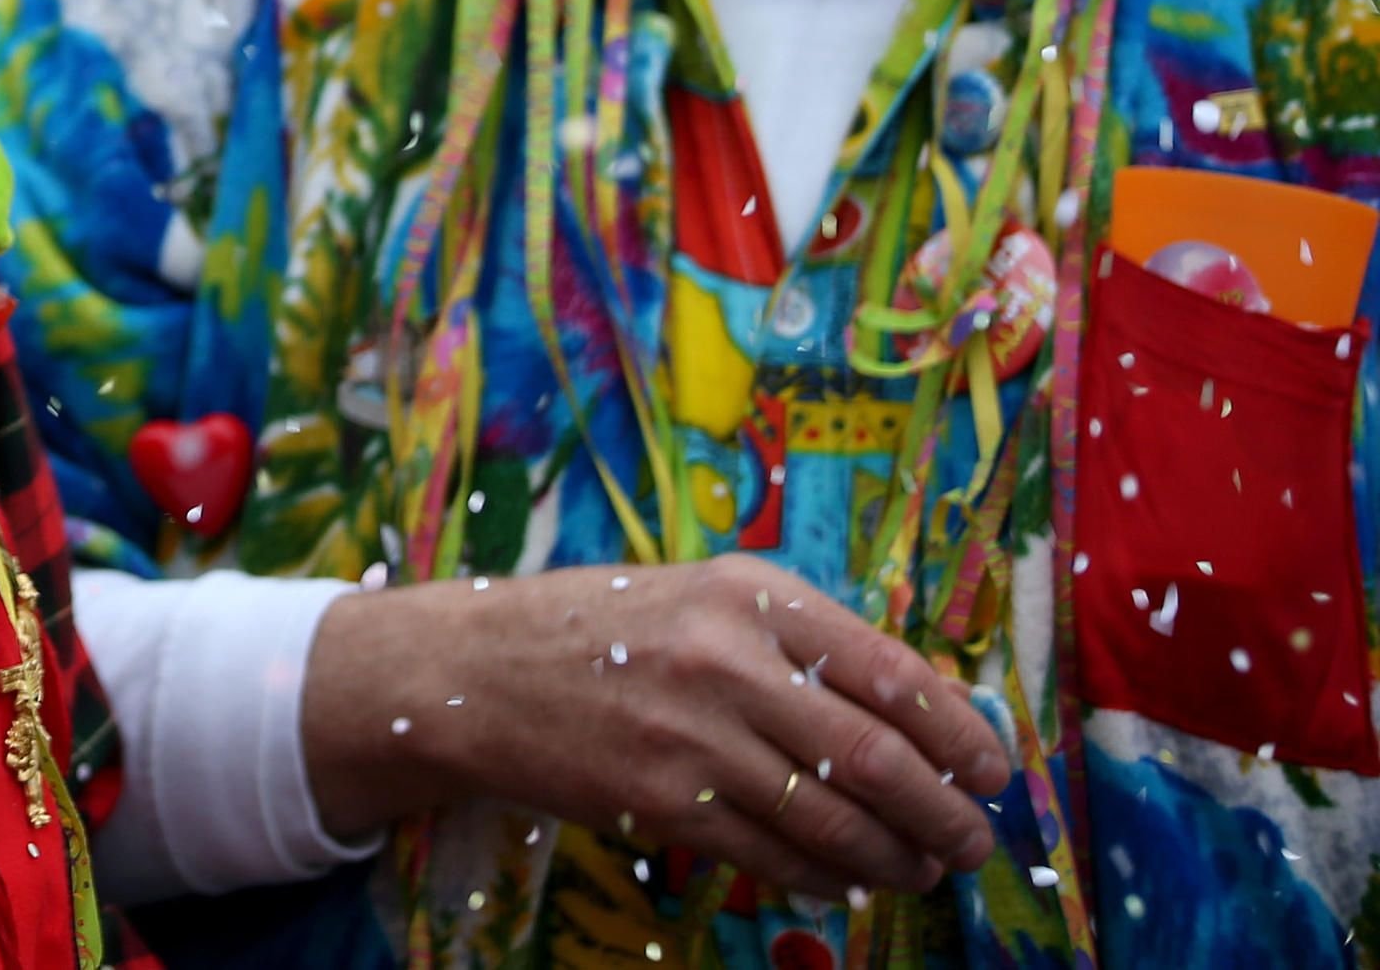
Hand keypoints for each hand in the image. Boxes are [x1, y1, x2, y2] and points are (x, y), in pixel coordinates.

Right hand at [300, 554, 1012, 901]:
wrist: (479, 668)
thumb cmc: (609, 629)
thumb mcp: (708, 598)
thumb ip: (807, 643)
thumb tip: (928, 713)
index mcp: (752, 595)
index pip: (894, 672)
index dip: (962, 733)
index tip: (994, 772)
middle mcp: (726, 658)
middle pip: (876, 758)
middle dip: (944, 814)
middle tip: (972, 841)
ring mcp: (691, 733)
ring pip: (833, 819)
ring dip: (894, 858)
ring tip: (918, 868)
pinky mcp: (661, 800)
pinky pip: (773, 855)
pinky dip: (825, 877)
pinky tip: (844, 880)